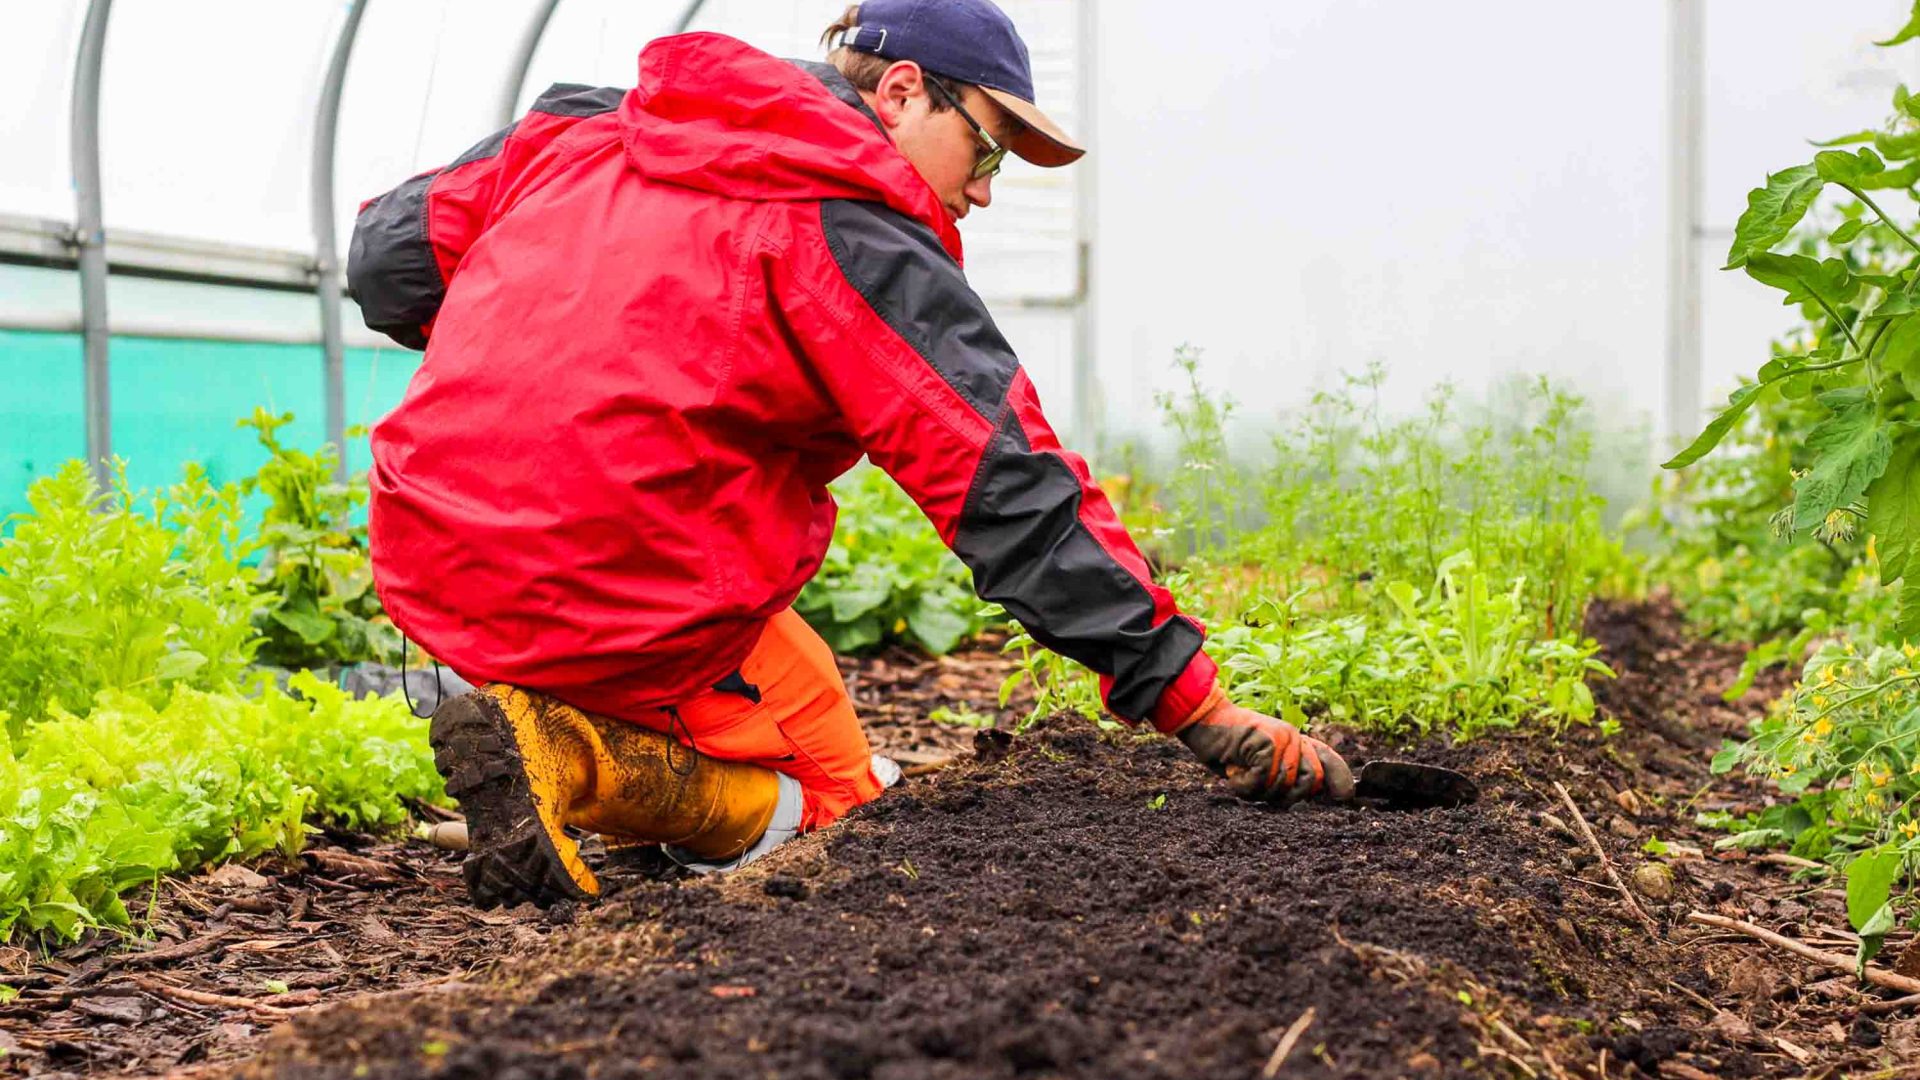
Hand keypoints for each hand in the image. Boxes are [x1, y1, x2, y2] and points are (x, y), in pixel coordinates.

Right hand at [1173, 695, 1353, 804]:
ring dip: (1259, 790)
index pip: (1330, 761)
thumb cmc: (1229, 748)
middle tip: (1260, 788)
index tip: (1344, 798)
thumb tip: (1308, 798)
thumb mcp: (1261, 763)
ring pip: (1284, 785)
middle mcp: (1295, 738)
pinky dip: (1244, 784)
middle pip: (1310, 782)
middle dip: (1286, 796)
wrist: (1204, 720)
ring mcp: (1283, 739)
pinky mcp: (1267, 742)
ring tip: (1241, 774)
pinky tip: (1233, 773)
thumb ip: (1284, 775)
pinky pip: (1263, 780)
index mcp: (1297, 742)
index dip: (1340, 782)